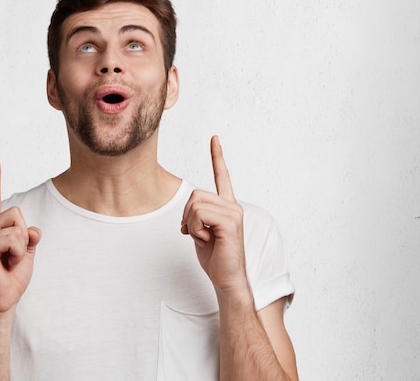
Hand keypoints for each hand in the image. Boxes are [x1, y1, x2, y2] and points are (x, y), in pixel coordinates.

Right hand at [0, 155, 40, 315]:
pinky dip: (17, 253)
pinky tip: (6, 264)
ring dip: (21, 247)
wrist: (5, 300)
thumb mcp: (28, 251)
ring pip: (17, 226)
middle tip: (14, 256)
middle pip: (17, 213)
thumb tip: (33, 230)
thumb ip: (30, 236)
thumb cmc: (14, 277)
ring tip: (9, 261)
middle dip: (24, 236)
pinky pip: (13, 238)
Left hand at [181, 136, 248, 294]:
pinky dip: (194, 229)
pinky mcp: (230, 222)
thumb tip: (188, 211)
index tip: (214, 139)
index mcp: (227, 206)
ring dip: (190, 224)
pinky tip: (208, 241)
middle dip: (186, 216)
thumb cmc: (215, 259)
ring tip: (204, 238)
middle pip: (194, 194)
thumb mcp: (200, 232)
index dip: (217, 157)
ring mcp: (233, 213)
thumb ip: (196, 215)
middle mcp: (233, 206)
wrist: (227, 280)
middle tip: (195, 234)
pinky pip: (198, 215)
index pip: (222, 176)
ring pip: (194, 204)